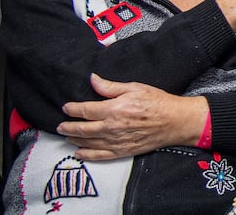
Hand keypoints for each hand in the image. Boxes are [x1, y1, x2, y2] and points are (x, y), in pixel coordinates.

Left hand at [57, 73, 206, 159]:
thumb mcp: (134, 87)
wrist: (175, 121)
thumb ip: (110, 86)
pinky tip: (79, 153)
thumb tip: (93, 79)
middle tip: (60, 125)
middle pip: (82, 128)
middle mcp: (112, 127)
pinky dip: (87, 155)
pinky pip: (100, 155)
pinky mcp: (122, 151)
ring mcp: (116, 141)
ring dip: (74, 139)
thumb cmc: (158, 102)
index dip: (72, 109)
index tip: (66, 107)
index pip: (85, 110)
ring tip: (66, 136)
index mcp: (114, 109)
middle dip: (68, 126)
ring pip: (88, 142)